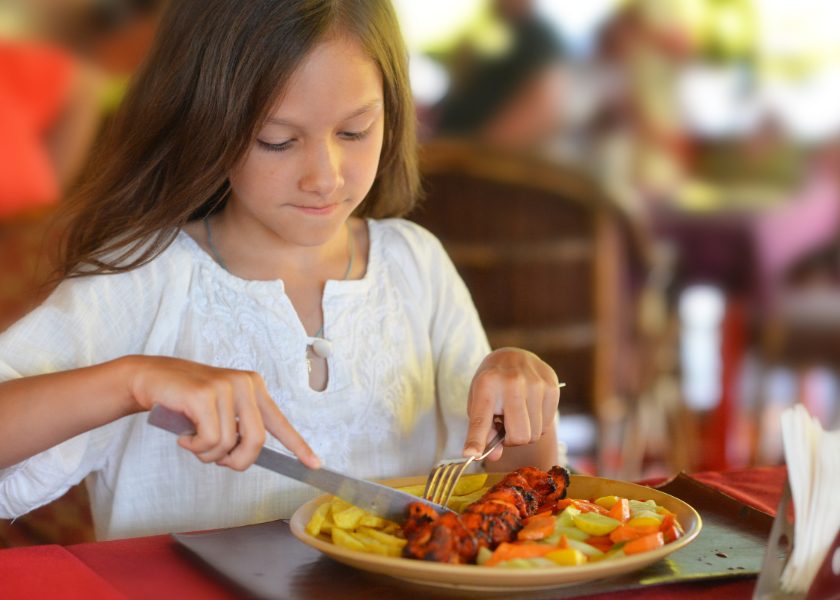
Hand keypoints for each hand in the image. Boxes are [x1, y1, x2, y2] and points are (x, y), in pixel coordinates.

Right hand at [128, 356, 320, 470]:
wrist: (152, 379)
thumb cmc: (187, 401)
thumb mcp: (221, 412)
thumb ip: (239, 430)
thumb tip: (246, 458)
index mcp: (255, 388)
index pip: (280, 422)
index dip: (298, 446)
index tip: (314, 464)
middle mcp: (246, 384)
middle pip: (256, 441)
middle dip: (238, 461)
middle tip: (219, 461)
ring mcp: (226, 387)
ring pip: (229, 444)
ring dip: (208, 455)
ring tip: (193, 442)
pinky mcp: (204, 395)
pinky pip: (210, 440)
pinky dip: (196, 448)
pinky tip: (184, 438)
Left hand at [463, 348, 558, 460]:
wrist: (513, 356)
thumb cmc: (491, 383)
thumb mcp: (478, 402)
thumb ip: (482, 430)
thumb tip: (494, 456)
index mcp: (487, 385)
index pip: (481, 421)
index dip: (476, 440)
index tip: (470, 454)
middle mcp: (513, 382)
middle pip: (519, 436)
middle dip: (511, 439)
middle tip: (505, 424)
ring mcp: (536, 383)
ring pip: (535, 434)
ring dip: (525, 430)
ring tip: (517, 412)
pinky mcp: (553, 386)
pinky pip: (547, 425)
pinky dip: (538, 423)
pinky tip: (530, 407)